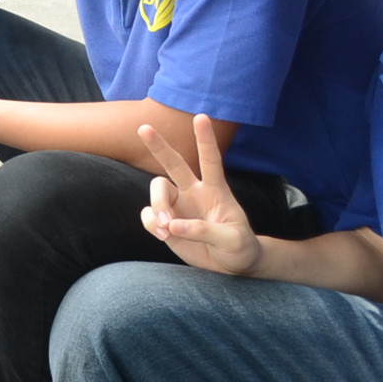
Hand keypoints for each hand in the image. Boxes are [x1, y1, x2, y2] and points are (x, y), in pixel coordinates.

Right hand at [136, 113, 263, 275]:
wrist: (230, 264)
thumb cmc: (238, 246)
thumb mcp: (233, 240)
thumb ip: (205, 231)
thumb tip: (172, 225)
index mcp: (216, 190)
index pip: (211, 160)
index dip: (205, 139)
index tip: (201, 117)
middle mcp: (194, 192)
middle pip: (174, 164)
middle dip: (159, 146)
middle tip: (143, 128)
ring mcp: (178, 205)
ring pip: (156, 189)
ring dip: (157, 206)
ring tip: (166, 228)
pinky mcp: (165, 222)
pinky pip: (148, 215)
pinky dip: (151, 224)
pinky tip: (164, 236)